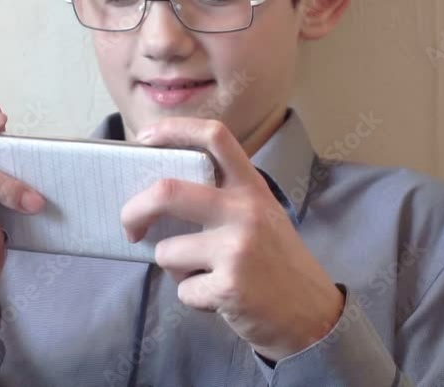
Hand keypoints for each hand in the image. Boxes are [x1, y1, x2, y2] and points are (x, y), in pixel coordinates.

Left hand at [120, 118, 343, 360]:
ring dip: (175, 269)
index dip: (174, 129)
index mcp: (251, 187)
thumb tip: (158, 195)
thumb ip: (221, 198)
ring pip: (166, 252)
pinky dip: (193, 298)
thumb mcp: (260, 215)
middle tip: (130, 226)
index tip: (144, 138)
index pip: (215, 137)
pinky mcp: (229, 287)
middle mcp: (245, 211)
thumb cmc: (275, 262)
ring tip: (207, 275)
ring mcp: (237, 248)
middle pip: (167, 192)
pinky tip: (220, 298)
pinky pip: (182, 290)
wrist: (313, 314)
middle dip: (134, 210)